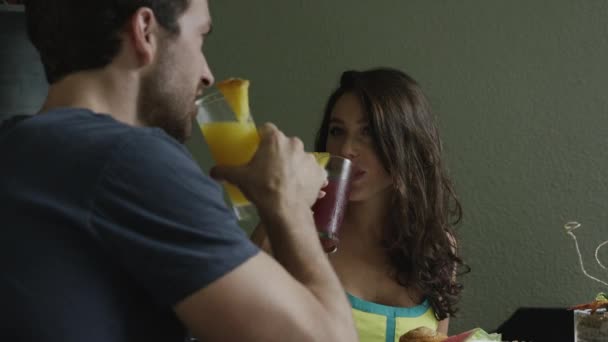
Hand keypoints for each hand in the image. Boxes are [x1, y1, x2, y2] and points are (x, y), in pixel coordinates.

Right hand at [211, 123, 326, 212]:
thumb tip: (212, 172)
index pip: (267, 129)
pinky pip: (313, 172)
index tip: (258, 149)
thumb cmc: (261, 188)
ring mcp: (310, 158)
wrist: (285, 210)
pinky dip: (307, 178)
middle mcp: (295, 144)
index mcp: (275, 139)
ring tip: (286, 181)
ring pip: (299, 158)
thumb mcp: (239, 178)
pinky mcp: (320, 173)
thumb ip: (224, 171)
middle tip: (270, 169)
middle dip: (279, 153)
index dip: (262, 138)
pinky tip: (300, 188)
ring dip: (294, 165)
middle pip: (284, 144)